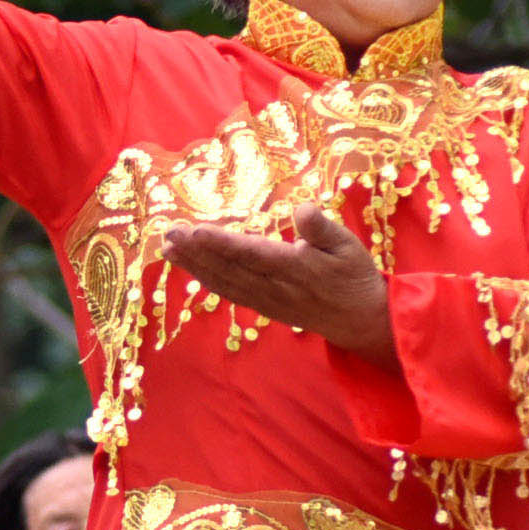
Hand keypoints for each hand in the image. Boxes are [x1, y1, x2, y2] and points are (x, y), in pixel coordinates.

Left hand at [162, 206, 396, 370]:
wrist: (360, 320)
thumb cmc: (354, 276)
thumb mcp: (349, 246)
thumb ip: (323, 228)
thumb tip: (301, 208)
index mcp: (294, 269)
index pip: (251, 254)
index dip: (221, 243)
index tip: (195, 230)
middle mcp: (274, 288)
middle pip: (228, 268)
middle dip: (196, 251)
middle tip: (168, 232)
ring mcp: (266, 300)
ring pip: (223, 282)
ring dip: (194, 265)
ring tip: (168, 248)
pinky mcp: (262, 307)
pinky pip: (229, 292)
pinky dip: (206, 279)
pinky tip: (189, 267)